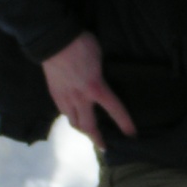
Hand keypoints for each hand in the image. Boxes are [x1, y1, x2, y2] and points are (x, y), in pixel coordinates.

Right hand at [42, 32, 135, 149]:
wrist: (54, 41)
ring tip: (87, 132)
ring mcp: (65, 98)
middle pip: (88, 127)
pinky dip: (70, 116)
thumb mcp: (99, 59)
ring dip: (82, 129)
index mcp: (96, 87)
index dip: (124, 123)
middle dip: (97, 139)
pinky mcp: (54, 94)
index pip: (115, 109)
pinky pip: (63, 112)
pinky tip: (74, 114)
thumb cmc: (81, 44)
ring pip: (73, 122)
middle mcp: (80, 98)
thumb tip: (100, 82)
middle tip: (104, 146)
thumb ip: (100, 75)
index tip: (131, 134)